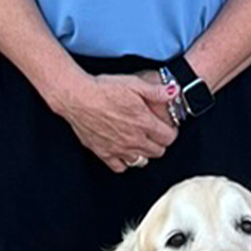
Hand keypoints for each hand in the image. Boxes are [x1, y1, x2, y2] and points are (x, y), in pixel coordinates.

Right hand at [49, 72, 176, 170]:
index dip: (171, 132)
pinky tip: (123, 151)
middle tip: (154, 133)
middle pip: (158, 151)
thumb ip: (155, 91)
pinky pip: (120, 166)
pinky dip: (124, 161)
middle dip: (159, 142)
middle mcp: (134, 139)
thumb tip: (173, 92)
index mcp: (144, 122)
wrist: (78, 97)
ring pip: (141, 161)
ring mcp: (119, 149)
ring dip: (144, 152)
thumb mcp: (134, 83)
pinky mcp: (104, 153)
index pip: (169, 138)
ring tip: (140, 142)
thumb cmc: (103, 89)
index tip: (167, 127)